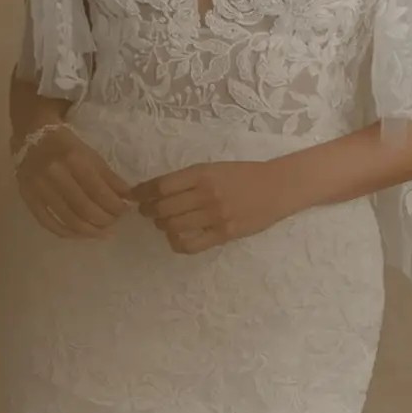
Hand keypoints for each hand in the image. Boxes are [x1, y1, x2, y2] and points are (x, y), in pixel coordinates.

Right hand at [13, 126, 135, 239]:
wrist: (31, 138)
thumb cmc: (67, 146)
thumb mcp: (92, 156)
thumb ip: (111, 178)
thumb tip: (129, 199)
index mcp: (74, 159)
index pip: (99, 191)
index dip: (115, 206)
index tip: (125, 211)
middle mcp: (55, 174)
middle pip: (84, 208)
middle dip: (105, 220)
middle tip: (115, 222)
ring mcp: (39, 188)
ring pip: (68, 219)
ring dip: (90, 231)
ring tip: (103, 232)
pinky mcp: (28, 199)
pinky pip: (49, 223)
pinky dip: (67, 233)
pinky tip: (81, 235)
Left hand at [132, 159, 303, 255]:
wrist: (277, 188)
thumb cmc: (243, 175)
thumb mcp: (214, 168)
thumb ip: (187, 179)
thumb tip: (152, 190)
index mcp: (202, 173)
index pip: (160, 186)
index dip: (142, 192)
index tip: (135, 196)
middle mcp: (206, 194)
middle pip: (162, 208)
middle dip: (148, 211)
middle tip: (148, 211)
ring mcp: (215, 216)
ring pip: (172, 226)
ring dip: (162, 225)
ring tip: (165, 222)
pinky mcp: (223, 234)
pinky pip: (189, 244)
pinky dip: (176, 242)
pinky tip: (178, 237)